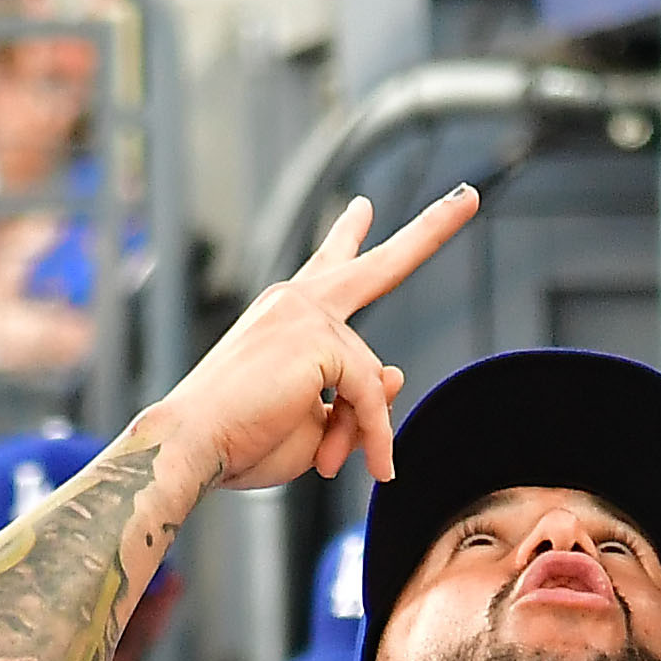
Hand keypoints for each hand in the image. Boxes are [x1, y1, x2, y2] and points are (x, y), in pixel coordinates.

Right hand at [130, 189, 478, 496]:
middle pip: (376, 264)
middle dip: (429, 231)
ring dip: (361, 430)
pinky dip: (367, 435)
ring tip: (327, 463)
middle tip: (468, 198)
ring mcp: (307, 312)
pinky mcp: (319, 336)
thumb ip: (357, 397)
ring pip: (371, 376)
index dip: (348, 238)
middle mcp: (297, 300)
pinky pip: (368, 394)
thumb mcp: (313, 422)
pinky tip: (342, 462)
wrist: (193, 445)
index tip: (362, 209)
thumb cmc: (240, 439)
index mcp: (287, 314)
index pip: (328, 270)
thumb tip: (396, 374)